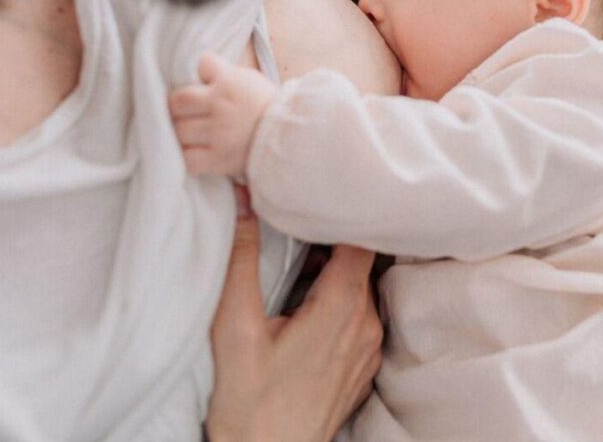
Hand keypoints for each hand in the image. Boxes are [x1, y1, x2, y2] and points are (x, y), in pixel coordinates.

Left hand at [169, 53, 276, 174]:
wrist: (290, 140)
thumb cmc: (267, 108)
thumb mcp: (250, 80)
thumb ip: (224, 73)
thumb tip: (201, 71)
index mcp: (230, 83)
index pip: (203, 65)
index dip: (203, 73)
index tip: (206, 83)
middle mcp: (221, 107)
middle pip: (178, 101)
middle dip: (180, 105)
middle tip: (186, 112)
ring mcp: (218, 135)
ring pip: (179, 130)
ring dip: (181, 131)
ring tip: (191, 132)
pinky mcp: (218, 160)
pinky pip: (188, 159)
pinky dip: (187, 156)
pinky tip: (195, 151)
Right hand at [206, 186, 382, 441]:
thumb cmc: (249, 404)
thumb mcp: (234, 328)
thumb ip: (241, 259)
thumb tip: (244, 201)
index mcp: (342, 308)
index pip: (362, 239)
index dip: (343, 214)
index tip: (319, 198)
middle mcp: (366, 326)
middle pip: (362, 261)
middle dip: (332, 240)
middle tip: (298, 224)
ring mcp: (368, 349)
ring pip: (361, 289)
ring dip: (335, 273)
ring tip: (300, 264)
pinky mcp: (362, 368)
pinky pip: (360, 318)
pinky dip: (340, 302)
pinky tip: (307, 307)